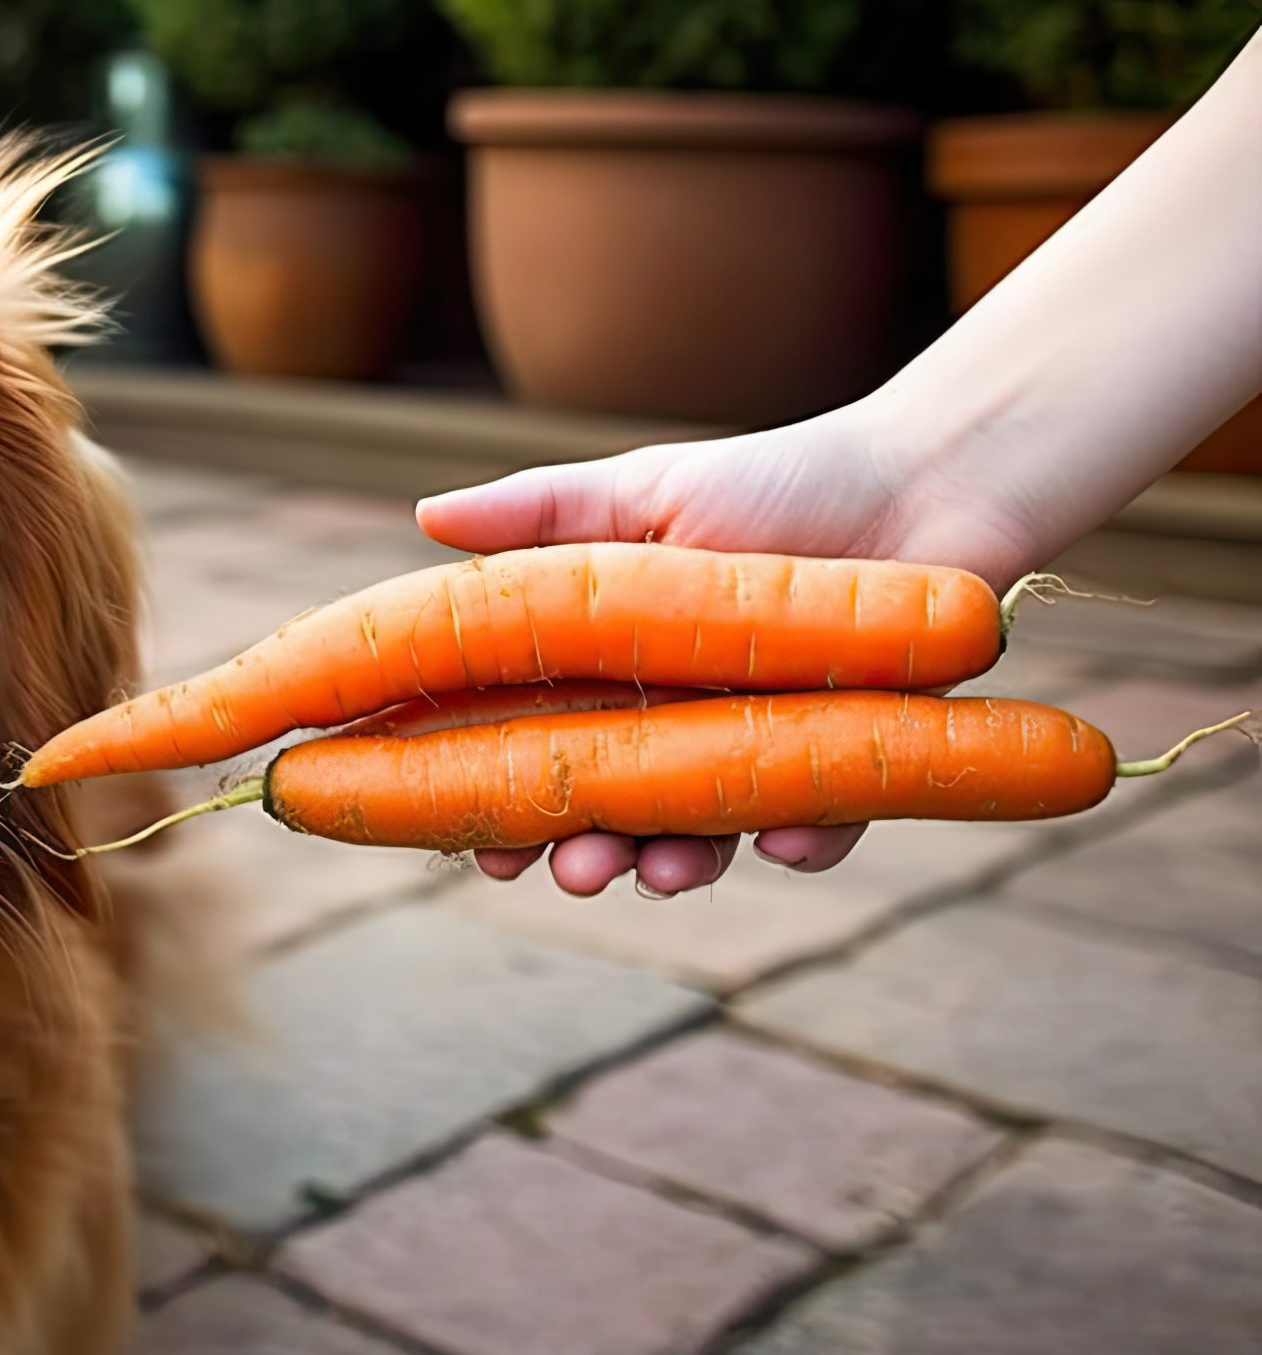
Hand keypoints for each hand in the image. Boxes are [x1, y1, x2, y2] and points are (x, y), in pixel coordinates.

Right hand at [412, 400, 1038, 896]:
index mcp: (615, 670)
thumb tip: (425, 515)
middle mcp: (678, 722)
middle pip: (610, 809)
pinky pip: (822, 824)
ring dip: (676, 865)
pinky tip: (787, 842)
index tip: (471, 836)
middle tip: (568, 873)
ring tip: (662, 873)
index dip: (497, 796)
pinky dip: (806, 840)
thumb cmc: (781, 481)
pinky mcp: (848, 766)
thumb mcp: (648, 490)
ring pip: (703, 833)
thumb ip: (541, 512)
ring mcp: (758, 749)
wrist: (929, 483)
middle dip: (581, 852)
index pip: (534, 748)